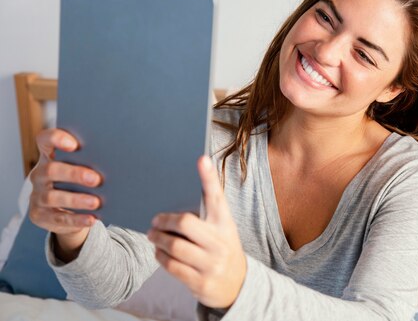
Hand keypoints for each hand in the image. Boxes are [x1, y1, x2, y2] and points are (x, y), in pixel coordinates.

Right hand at [29, 128, 101, 260]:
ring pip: (53, 197)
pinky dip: (76, 219)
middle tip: (96, 179)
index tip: (74, 144)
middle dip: (74, 174)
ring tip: (97, 202)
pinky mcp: (40, 216)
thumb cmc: (79, 183)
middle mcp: (39, 175)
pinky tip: (92, 218)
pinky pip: (58, 219)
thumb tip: (121, 157)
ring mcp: (37, 196)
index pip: (45, 140)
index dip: (56, 139)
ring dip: (76, 199)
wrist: (65, 212)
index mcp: (49, 156)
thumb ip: (92, 161)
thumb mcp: (82, 169)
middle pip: (50, 170)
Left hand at [148, 156, 246, 309]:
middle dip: (165, 220)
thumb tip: (183, 193)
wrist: (238, 285)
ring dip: (158, 239)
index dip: (209, 178)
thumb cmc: (222, 248)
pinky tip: (159, 252)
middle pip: (186, 223)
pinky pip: (172, 266)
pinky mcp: (200, 282)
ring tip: (153, 235)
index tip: (201, 159)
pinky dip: (161, 257)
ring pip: (175, 246)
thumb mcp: (222, 229)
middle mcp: (220, 242)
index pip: (216, 197)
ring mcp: (211, 263)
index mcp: (225, 224)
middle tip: (155, 220)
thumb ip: (207, 213)